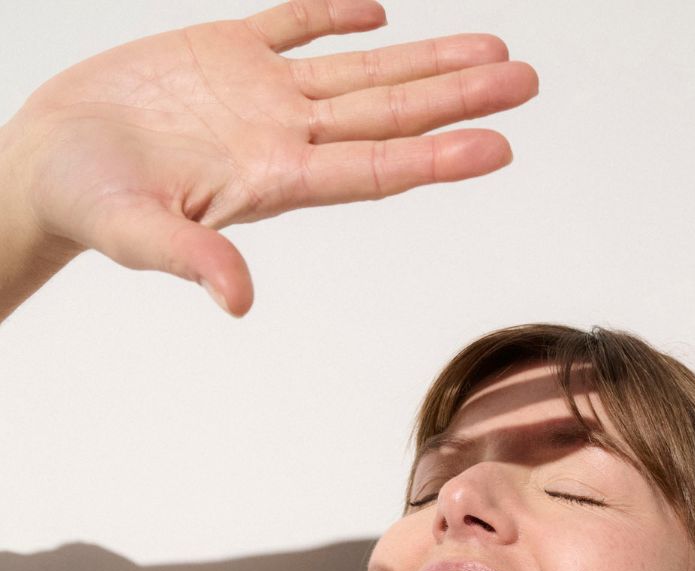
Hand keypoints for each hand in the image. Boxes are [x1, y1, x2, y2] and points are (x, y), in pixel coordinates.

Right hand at [2, 0, 536, 315]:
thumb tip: (239, 299)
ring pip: (362, 73)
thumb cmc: (89, 204)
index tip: (497, 146)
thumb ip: (192, 258)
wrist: (48, 163)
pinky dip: (336, 15)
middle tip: (527, 84)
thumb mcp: (136, 234)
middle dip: (458, 99)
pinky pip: (293, 25)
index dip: (436, 157)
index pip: (372, 169)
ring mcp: (258, 95)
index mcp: (271, 180)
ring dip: (427, 63)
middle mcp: (281, 138)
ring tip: (493, 54)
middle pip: (389, 116)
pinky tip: (382, 13)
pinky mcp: (223, 53)